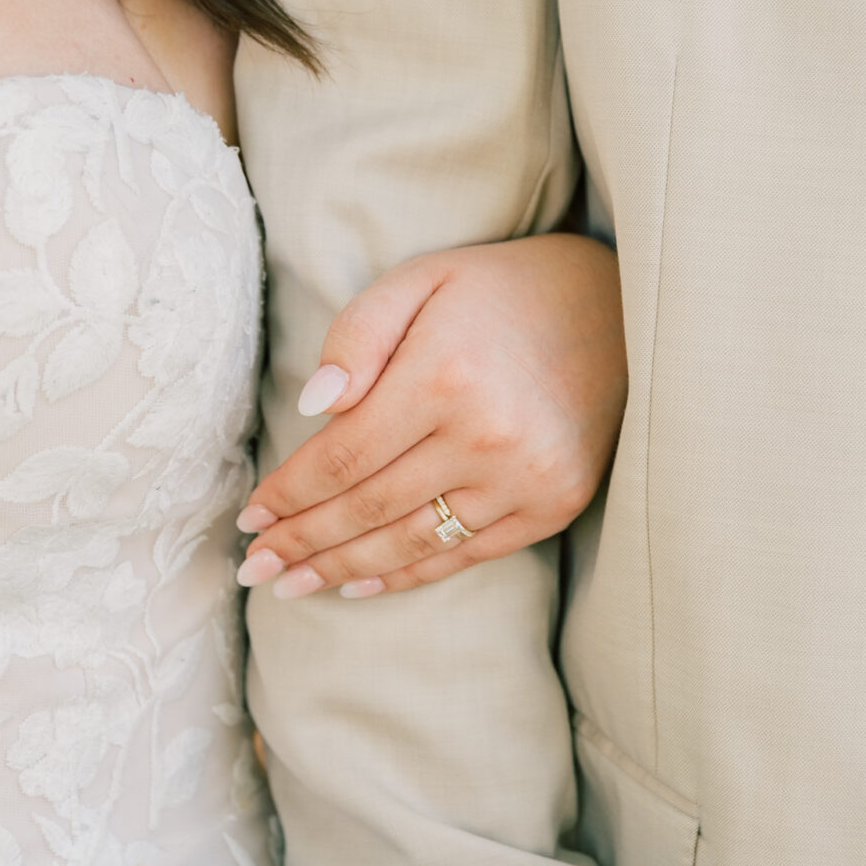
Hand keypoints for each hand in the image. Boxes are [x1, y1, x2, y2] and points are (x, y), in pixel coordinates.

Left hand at [236, 233, 626, 598]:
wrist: (616, 308)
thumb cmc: (499, 292)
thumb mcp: (420, 281)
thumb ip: (357, 336)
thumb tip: (310, 408)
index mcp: (444, 376)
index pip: (342, 458)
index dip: (290, 494)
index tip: (250, 516)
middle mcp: (487, 436)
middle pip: (368, 509)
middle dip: (302, 542)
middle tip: (254, 566)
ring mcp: (527, 478)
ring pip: (411, 542)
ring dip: (342, 569)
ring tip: (293, 584)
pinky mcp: (555, 504)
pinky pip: (465, 554)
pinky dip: (406, 575)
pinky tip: (358, 583)